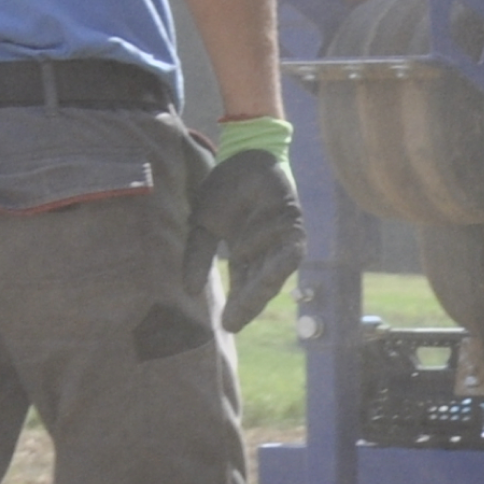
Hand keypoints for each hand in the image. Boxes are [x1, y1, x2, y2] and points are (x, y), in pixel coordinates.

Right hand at [185, 125, 305, 332]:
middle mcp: (265, 253)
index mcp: (245, 257)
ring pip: (276, 271)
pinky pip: (292, 245)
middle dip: (248, 304)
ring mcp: (280, 239)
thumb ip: (199, 256)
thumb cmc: (224, 191)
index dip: (237, 308)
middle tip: (235, 320)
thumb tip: (190, 290)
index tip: (226, 326)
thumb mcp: (203, 226)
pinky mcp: (293, 223)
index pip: (243, 289)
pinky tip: (275, 263)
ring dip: (265, 286)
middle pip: (259, 285)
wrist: (240, 157)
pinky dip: (284, 256)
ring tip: (250, 301)